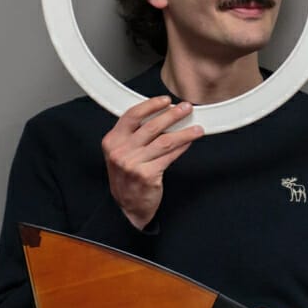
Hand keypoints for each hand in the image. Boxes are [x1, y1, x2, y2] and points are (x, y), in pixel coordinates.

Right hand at [101, 95, 202, 229]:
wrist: (128, 206)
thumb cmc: (127, 177)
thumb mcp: (122, 152)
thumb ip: (135, 134)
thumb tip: (162, 115)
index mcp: (112, 141)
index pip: (132, 115)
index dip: (151, 105)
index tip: (165, 101)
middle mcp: (120, 151)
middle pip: (151, 126)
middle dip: (172, 115)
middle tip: (186, 109)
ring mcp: (133, 164)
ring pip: (164, 141)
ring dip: (184, 132)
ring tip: (196, 128)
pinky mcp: (147, 175)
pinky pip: (169, 156)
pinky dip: (182, 147)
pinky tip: (189, 142)